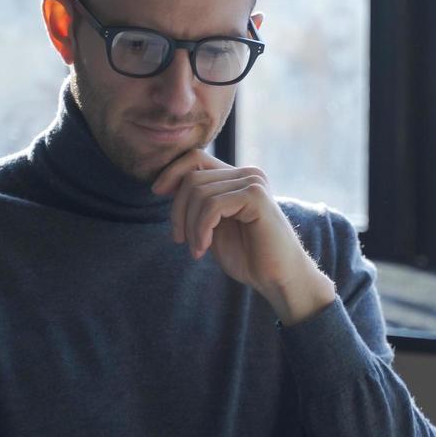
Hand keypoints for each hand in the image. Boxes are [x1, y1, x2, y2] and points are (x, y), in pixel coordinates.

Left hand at [151, 150, 335, 324]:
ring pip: (198, 192)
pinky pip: (212, 205)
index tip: (157, 192)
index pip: (195, 157)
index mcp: (238, 177)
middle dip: (178, 211)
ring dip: (190, 226)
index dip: (172, 171)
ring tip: (197, 249)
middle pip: (192, 178)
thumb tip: (166, 183)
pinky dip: (200, 229)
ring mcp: (253, 182)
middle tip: (181, 240)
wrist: (278, 279)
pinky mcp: (256, 196)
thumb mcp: (214, 226)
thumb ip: (198, 204)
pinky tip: (204, 248)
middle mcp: (248, 174)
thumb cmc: (248, 257)